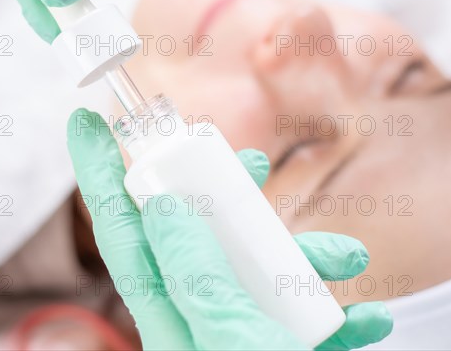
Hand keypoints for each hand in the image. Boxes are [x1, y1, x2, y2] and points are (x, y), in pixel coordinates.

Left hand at [67, 108, 392, 349]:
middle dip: (222, 192)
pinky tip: (367, 322)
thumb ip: (191, 271)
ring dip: (306, 258)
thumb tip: (157, 202)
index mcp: (168, 310)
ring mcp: (236, 333)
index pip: (121, 225)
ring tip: (347, 258)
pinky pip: (300, 323)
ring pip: (259, 272)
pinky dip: (335, 319)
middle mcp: (195, 315)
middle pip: (196, 233)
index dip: (99, 171)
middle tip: (246, 160)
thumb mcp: (224, 335)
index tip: (83, 121)